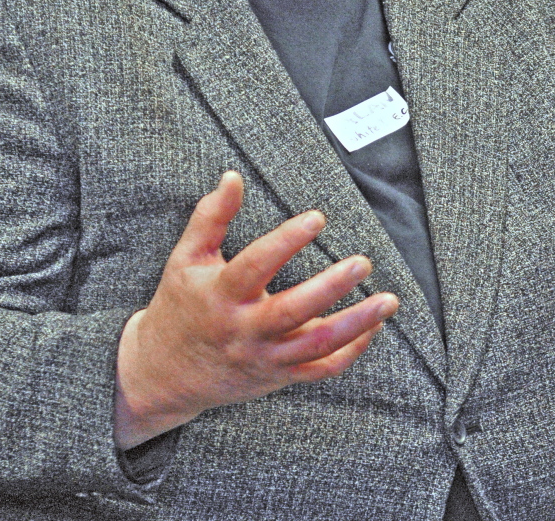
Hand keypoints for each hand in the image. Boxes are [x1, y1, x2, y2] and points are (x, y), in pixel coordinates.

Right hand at [114, 171, 397, 448]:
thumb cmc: (180, 305)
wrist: (165, 373)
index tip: (318, 217)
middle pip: (292, 311)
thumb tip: (232, 176)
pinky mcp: (278, 377)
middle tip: (363, 262)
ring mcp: (264, 358)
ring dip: (356, 324)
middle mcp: (244, 331)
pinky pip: (320, 370)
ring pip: (315, 346)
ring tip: (389, 300)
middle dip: (331, 287)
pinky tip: (373, 327)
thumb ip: (211, 217)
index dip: (287, 241)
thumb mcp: (186, 258)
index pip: (255, 265)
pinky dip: (351, 351)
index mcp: (221, 296)